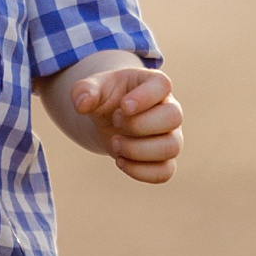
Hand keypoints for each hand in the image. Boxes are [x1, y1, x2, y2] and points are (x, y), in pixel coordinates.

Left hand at [71, 66, 182, 182]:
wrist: (107, 118)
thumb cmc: (106, 97)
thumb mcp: (93, 87)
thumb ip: (84, 90)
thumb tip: (82, 104)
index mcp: (154, 84)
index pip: (163, 85)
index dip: (144, 97)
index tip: (123, 106)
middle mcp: (170, 109)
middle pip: (173, 117)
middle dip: (138, 124)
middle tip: (115, 122)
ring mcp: (171, 136)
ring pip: (171, 147)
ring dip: (137, 149)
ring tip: (114, 143)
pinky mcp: (164, 159)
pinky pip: (165, 171)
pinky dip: (140, 171)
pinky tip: (120, 161)